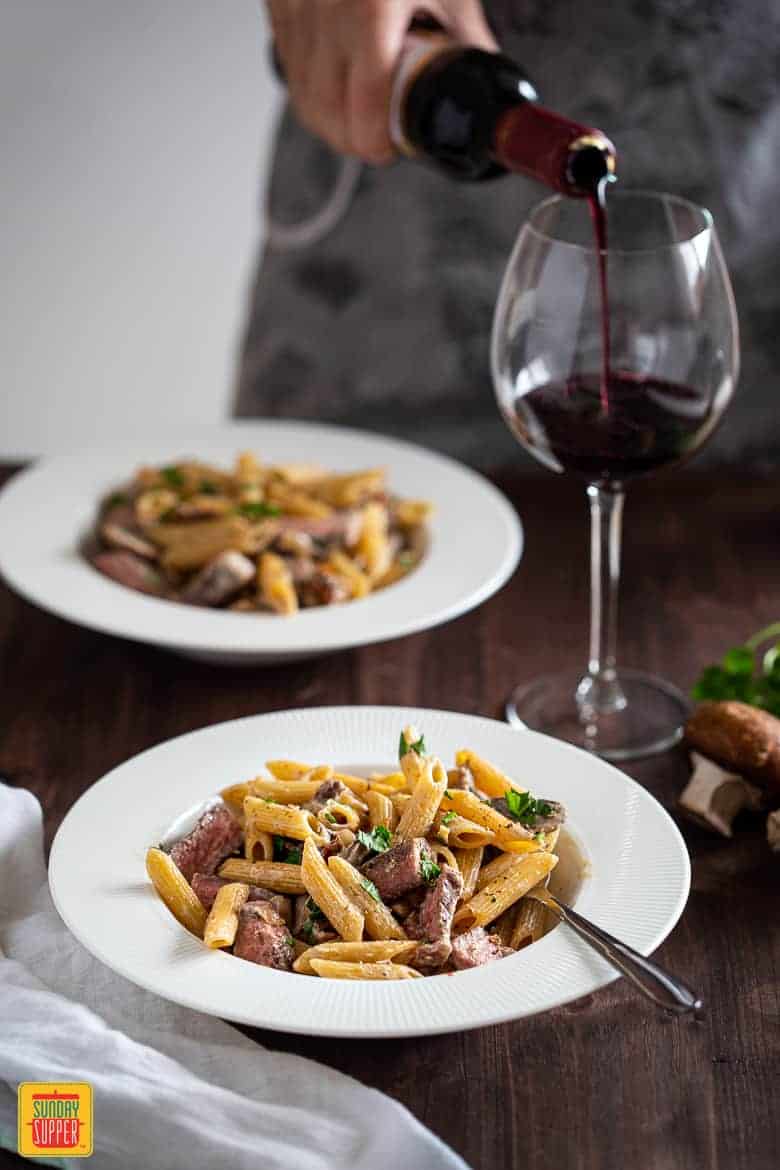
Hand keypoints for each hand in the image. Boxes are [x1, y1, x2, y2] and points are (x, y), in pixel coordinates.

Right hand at [267, 0, 496, 163]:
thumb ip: (465, 43)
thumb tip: (483, 96)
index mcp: (372, 7)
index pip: (363, 103)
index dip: (373, 140)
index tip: (388, 150)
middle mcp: (325, 5)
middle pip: (324, 108)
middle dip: (349, 138)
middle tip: (374, 144)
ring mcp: (295, 3)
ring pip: (299, 90)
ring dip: (325, 119)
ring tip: (354, 124)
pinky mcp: (277, 1)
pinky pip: (287, 61)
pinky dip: (306, 86)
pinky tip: (329, 90)